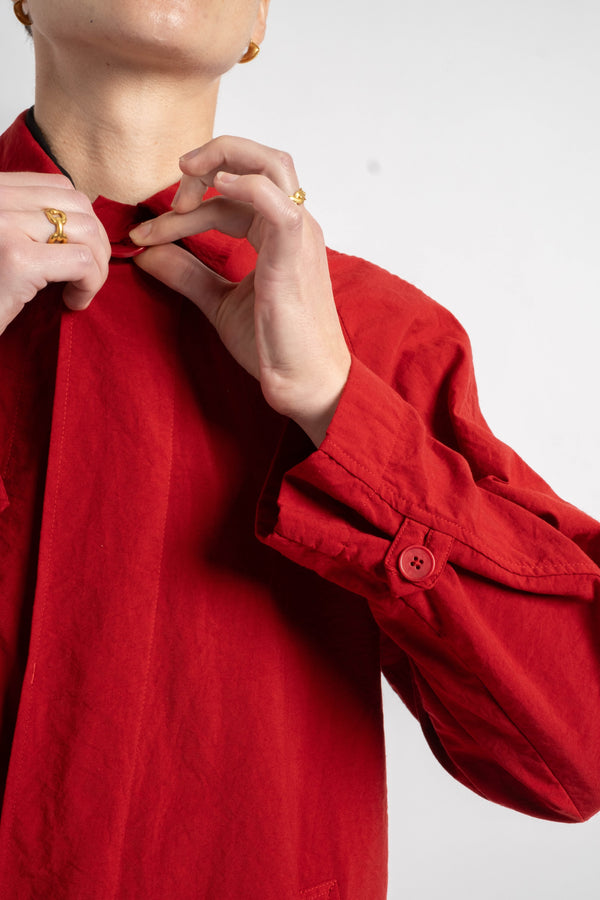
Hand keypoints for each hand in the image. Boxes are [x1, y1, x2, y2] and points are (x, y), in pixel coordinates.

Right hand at [0, 173, 109, 333]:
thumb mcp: (7, 242)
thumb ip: (30, 222)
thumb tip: (87, 223)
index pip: (58, 186)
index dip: (82, 221)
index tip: (77, 254)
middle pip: (77, 204)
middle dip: (96, 243)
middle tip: (86, 277)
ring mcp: (5, 225)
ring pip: (86, 231)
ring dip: (97, 266)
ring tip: (79, 291)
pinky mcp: (17, 259)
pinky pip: (81, 262)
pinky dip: (90, 284)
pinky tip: (71, 302)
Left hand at [130, 136, 350, 445]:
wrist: (304, 385)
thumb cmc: (275, 347)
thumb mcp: (219, 302)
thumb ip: (187, 274)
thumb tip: (148, 254)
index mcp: (278, 235)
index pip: (230, 198)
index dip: (183, 209)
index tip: (145, 235)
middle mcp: (293, 226)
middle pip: (259, 160)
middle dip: (208, 163)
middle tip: (169, 197)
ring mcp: (298, 236)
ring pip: (271, 166)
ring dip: (223, 161)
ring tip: (184, 183)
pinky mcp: (294, 255)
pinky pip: (276, 202)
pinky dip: (246, 184)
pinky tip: (215, 186)